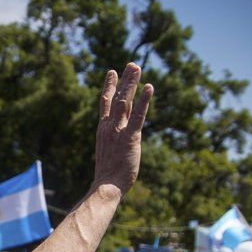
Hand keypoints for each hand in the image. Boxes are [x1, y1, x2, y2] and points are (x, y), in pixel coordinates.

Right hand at [94, 63, 152, 194]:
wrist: (105, 186)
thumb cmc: (107, 176)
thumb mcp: (107, 154)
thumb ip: (113, 143)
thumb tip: (116, 144)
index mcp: (103, 130)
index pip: (106, 104)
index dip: (109, 86)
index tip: (112, 72)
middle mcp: (109, 127)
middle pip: (116, 98)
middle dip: (124, 80)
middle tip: (131, 64)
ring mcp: (118, 131)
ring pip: (125, 102)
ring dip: (131, 83)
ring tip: (136, 67)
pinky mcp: (130, 138)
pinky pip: (138, 116)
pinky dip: (144, 101)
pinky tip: (148, 87)